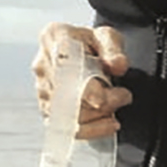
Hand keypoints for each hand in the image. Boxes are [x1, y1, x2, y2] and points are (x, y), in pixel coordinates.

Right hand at [33, 21, 131, 139]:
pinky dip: (90, 130)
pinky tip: (107, 124)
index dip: (84, 88)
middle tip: (123, 97)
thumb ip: (114, 49)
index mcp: (55, 37)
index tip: (102, 100)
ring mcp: (43, 87)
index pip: (66, 66)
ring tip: (116, 108)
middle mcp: (43, 63)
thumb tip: (118, 65)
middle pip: (68, 95)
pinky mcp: (47, 107)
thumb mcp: (108, 36)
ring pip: (66, 114)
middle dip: (100, 102)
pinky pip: (65, 127)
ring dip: (97, 117)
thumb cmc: (92, 42)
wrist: (82, 51)